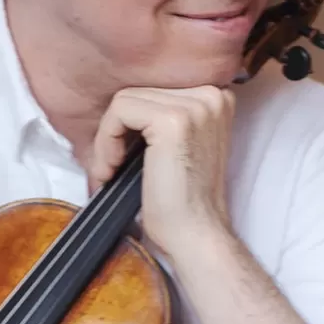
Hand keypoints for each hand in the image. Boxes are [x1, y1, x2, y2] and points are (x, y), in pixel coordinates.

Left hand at [88, 86, 237, 249]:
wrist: (195, 234)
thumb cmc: (182, 199)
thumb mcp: (182, 143)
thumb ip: (164, 117)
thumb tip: (121, 103)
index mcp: (217, 97)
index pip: (155, 90)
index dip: (133, 123)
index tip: (125, 156)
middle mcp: (212, 94)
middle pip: (140, 91)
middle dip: (118, 131)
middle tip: (112, 167)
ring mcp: (196, 105)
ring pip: (125, 100)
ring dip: (108, 138)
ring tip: (112, 170)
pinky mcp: (173, 120)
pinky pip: (119, 112)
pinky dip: (106, 141)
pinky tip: (113, 169)